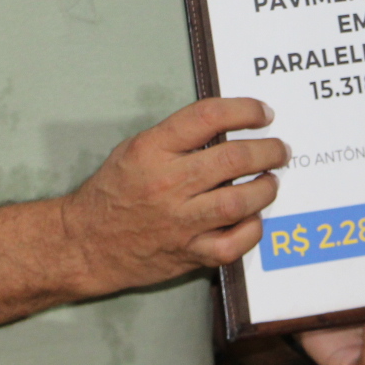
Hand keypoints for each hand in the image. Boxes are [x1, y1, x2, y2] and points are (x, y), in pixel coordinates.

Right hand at [59, 97, 286, 296]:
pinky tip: (253, 217)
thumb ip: (177, 137)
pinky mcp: (188, 254)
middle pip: (233, 158)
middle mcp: (167, 184)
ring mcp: (179, 222)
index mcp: (152, 150)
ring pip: (238, 202)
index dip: (244, 110)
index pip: (208, 117)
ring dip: (265, 188)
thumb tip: (228, 125)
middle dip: (267, 150)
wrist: (85, 243)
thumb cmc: (112, 192)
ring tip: (270, 180)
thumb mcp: (135, 149)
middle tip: (280, 149)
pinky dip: (251, 229)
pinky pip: (232, 244)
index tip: (262, 113)